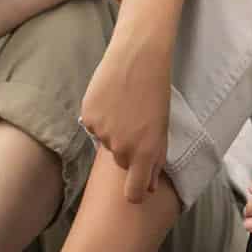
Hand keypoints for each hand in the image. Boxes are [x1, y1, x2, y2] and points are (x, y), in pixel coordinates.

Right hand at [79, 34, 173, 203]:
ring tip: (124, 106)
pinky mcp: (88, 118)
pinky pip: (93, 126)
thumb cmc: (156, 91)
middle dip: (127, 150)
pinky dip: (100, 117)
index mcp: (146, 153)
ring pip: (106, 142)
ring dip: (114, 131)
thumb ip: (156, 158)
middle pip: (121, 163)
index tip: (136, 188)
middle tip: (136, 124)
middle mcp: (122, 148)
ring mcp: (103, 134)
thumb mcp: (162, 128)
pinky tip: (110, 100)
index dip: (135, 193)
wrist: (138, 58)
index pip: (134, 192)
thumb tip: (151, 185)